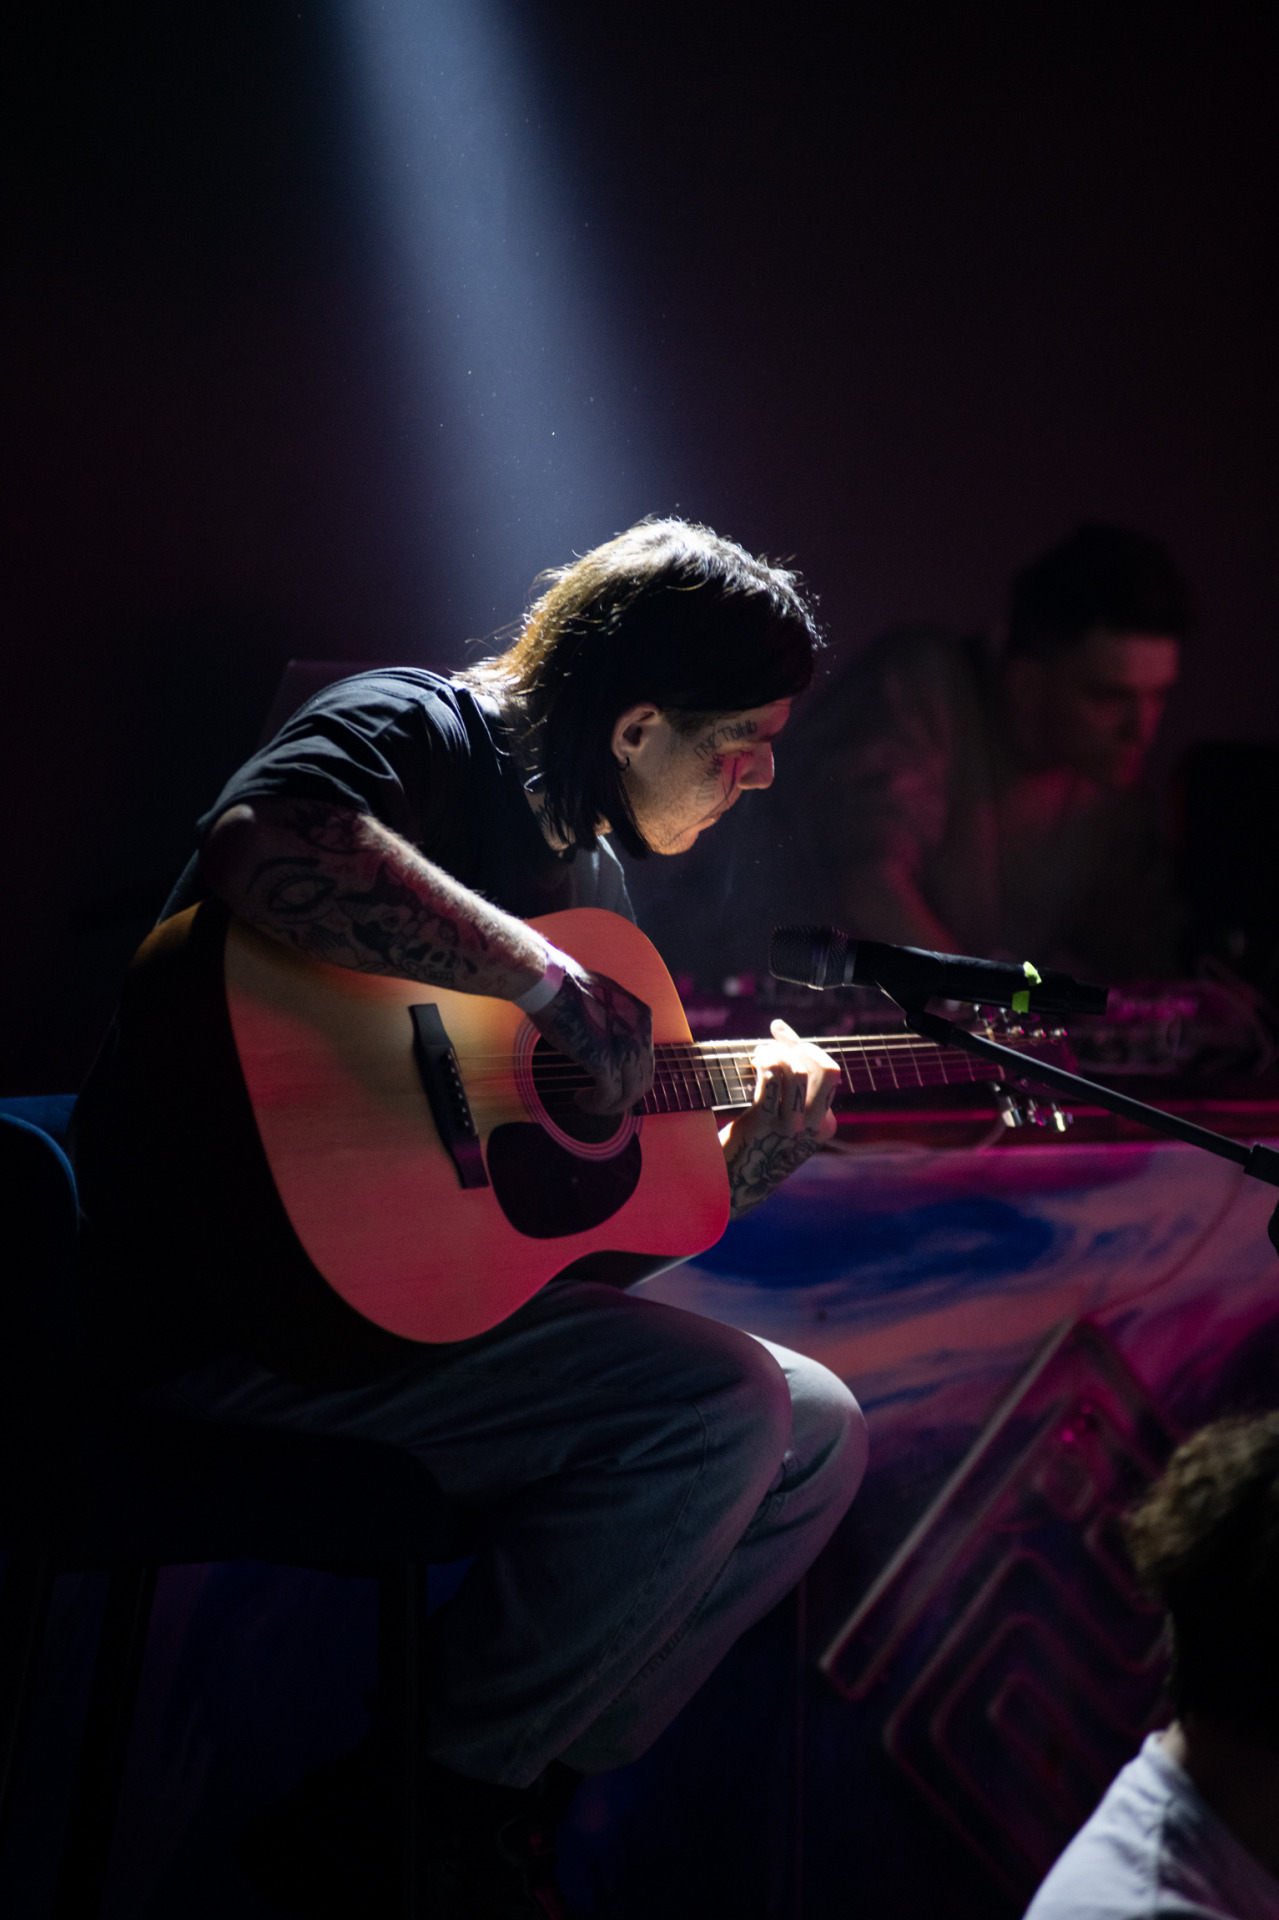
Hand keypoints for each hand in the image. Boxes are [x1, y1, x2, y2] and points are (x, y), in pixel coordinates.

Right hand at [530, 969, 654, 1114]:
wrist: (548, 983)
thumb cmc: (565, 988)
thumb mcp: (602, 1001)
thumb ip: (612, 1020)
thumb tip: (606, 1038)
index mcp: (641, 1016)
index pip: (646, 1059)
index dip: (630, 1077)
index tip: (611, 1083)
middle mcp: (640, 1032)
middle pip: (643, 1079)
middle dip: (623, 1096)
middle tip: (601, 1099)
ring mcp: (624, 1047)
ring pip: (630, 1092)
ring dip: (610, 1105)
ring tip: (589, 1102)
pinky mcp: (604, 1060)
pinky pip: (610, 1095)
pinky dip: (598, 1105)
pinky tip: (581, 1099)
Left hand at [721, 1019, 839, 1216]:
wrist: (732, 1187)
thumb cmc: (754, 1147)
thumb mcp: (785, 1121)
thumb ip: (791, 1091)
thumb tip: (781, 1038)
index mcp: (825, 1125)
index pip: (830, 1074)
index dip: (804, 1045)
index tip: (778, 1030)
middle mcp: (814, 1126)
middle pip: (826, 1070)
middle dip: (797, 1047)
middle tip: (769, 1046)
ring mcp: (791, 1127)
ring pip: (799, 1072)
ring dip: (776, 1053)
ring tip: (757, 1055)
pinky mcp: (763, 1124)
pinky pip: (771, 1080)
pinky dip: (763, 1062)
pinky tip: (751, 1063)